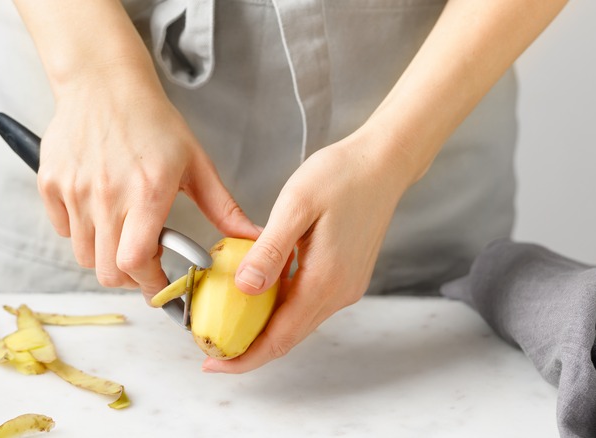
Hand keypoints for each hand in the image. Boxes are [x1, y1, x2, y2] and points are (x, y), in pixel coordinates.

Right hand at [38, 73, 257, 297]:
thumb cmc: (153, 121)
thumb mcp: (196, 163)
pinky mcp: (50, 184)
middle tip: (145, 262)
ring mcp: (74, 190)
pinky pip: (63, 230)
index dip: (150, 284)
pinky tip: (100, 211)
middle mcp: (106, 195)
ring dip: (105, 256)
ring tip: (123, 232)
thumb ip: (224, 208)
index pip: (136, 262)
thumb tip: (253, 238)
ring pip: (83, 256)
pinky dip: (81, 232)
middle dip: (130, 277)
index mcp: (147, 192)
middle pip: (107, 270)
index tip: (162, 288)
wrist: (104, 84)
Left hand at [201, 127, 414, 372]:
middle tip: (211, 348)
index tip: (212, 364)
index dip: (244, 357)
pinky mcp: (346, 275)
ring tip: (228, 322)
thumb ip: (270, 250)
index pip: (279, 337)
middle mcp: (340, 292)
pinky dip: (281, 308)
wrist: (384, 162)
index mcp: (326, 280)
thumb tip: (244, 289)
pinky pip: (308, 302)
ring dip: (264, 329)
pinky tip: (258, 293)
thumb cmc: (341, 175)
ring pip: (298, 321)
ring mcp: (346, 286)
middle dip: (249, 350)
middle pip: (289, 337)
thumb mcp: (296, 206)